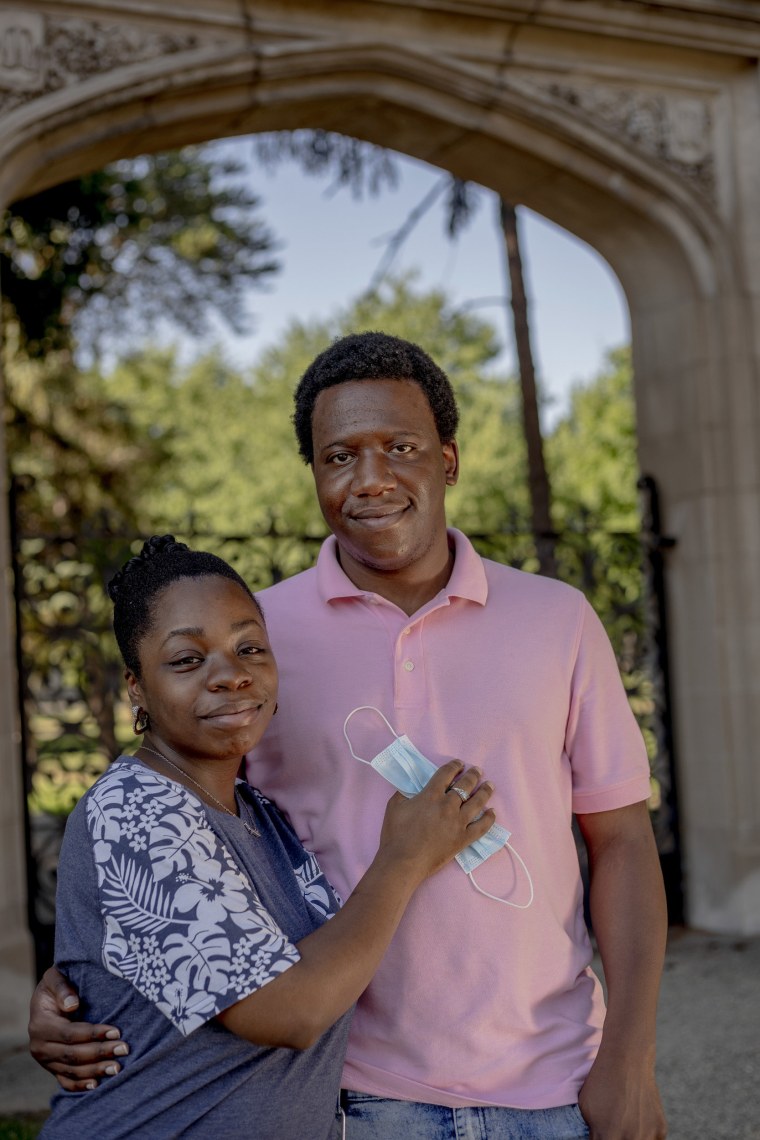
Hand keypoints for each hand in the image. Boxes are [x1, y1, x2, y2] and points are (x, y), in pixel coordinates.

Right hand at [29, 966, 128, 1090]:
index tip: (116, 1031)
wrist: (46, 1001)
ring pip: (72, 1071)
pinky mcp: (52, 1069)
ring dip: (95, 1070)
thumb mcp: (54, 978)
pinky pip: (66, 1081)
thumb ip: (62, 987)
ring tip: (118, 1068)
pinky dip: (80, 1085)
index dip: (93, 1034)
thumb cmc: (55, 986)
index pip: (70, 1034)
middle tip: (124, 1049)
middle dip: (100, 1053)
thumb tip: (72, 1004)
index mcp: (40, 1025)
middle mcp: (39, 1046)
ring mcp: (45, 1061)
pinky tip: (97, 1084)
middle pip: (73, 1055)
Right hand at [377, 760, 494, 883]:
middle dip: (473, 775)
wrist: (404, 861)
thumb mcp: (394, 806)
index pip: (447, 774)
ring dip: (485, 791)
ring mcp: (458, 823)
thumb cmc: (396, 834)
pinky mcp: (463, 839)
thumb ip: (405, 792)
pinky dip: (489, 819)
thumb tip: (413, 788)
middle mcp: (448, 805)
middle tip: (477, 771)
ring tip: (489, 785)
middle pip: (465, 785)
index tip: (460, 764)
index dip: (455, 766)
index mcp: (431, 795)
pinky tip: (492, 812)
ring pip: (477, 802)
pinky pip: (481, 827)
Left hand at [578, 1050, 666, 1138]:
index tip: (602, 1134)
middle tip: (614, 1130)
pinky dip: (647, 1136)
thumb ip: (592, 1133)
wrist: (627, 1060)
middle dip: (616, 1139)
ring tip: (627, 1127)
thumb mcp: (586, 1109)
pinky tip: (639, 1122)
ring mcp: (648, 1135)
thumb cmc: (601, 1083)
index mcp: (608, 1137)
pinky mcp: (661, 1129)